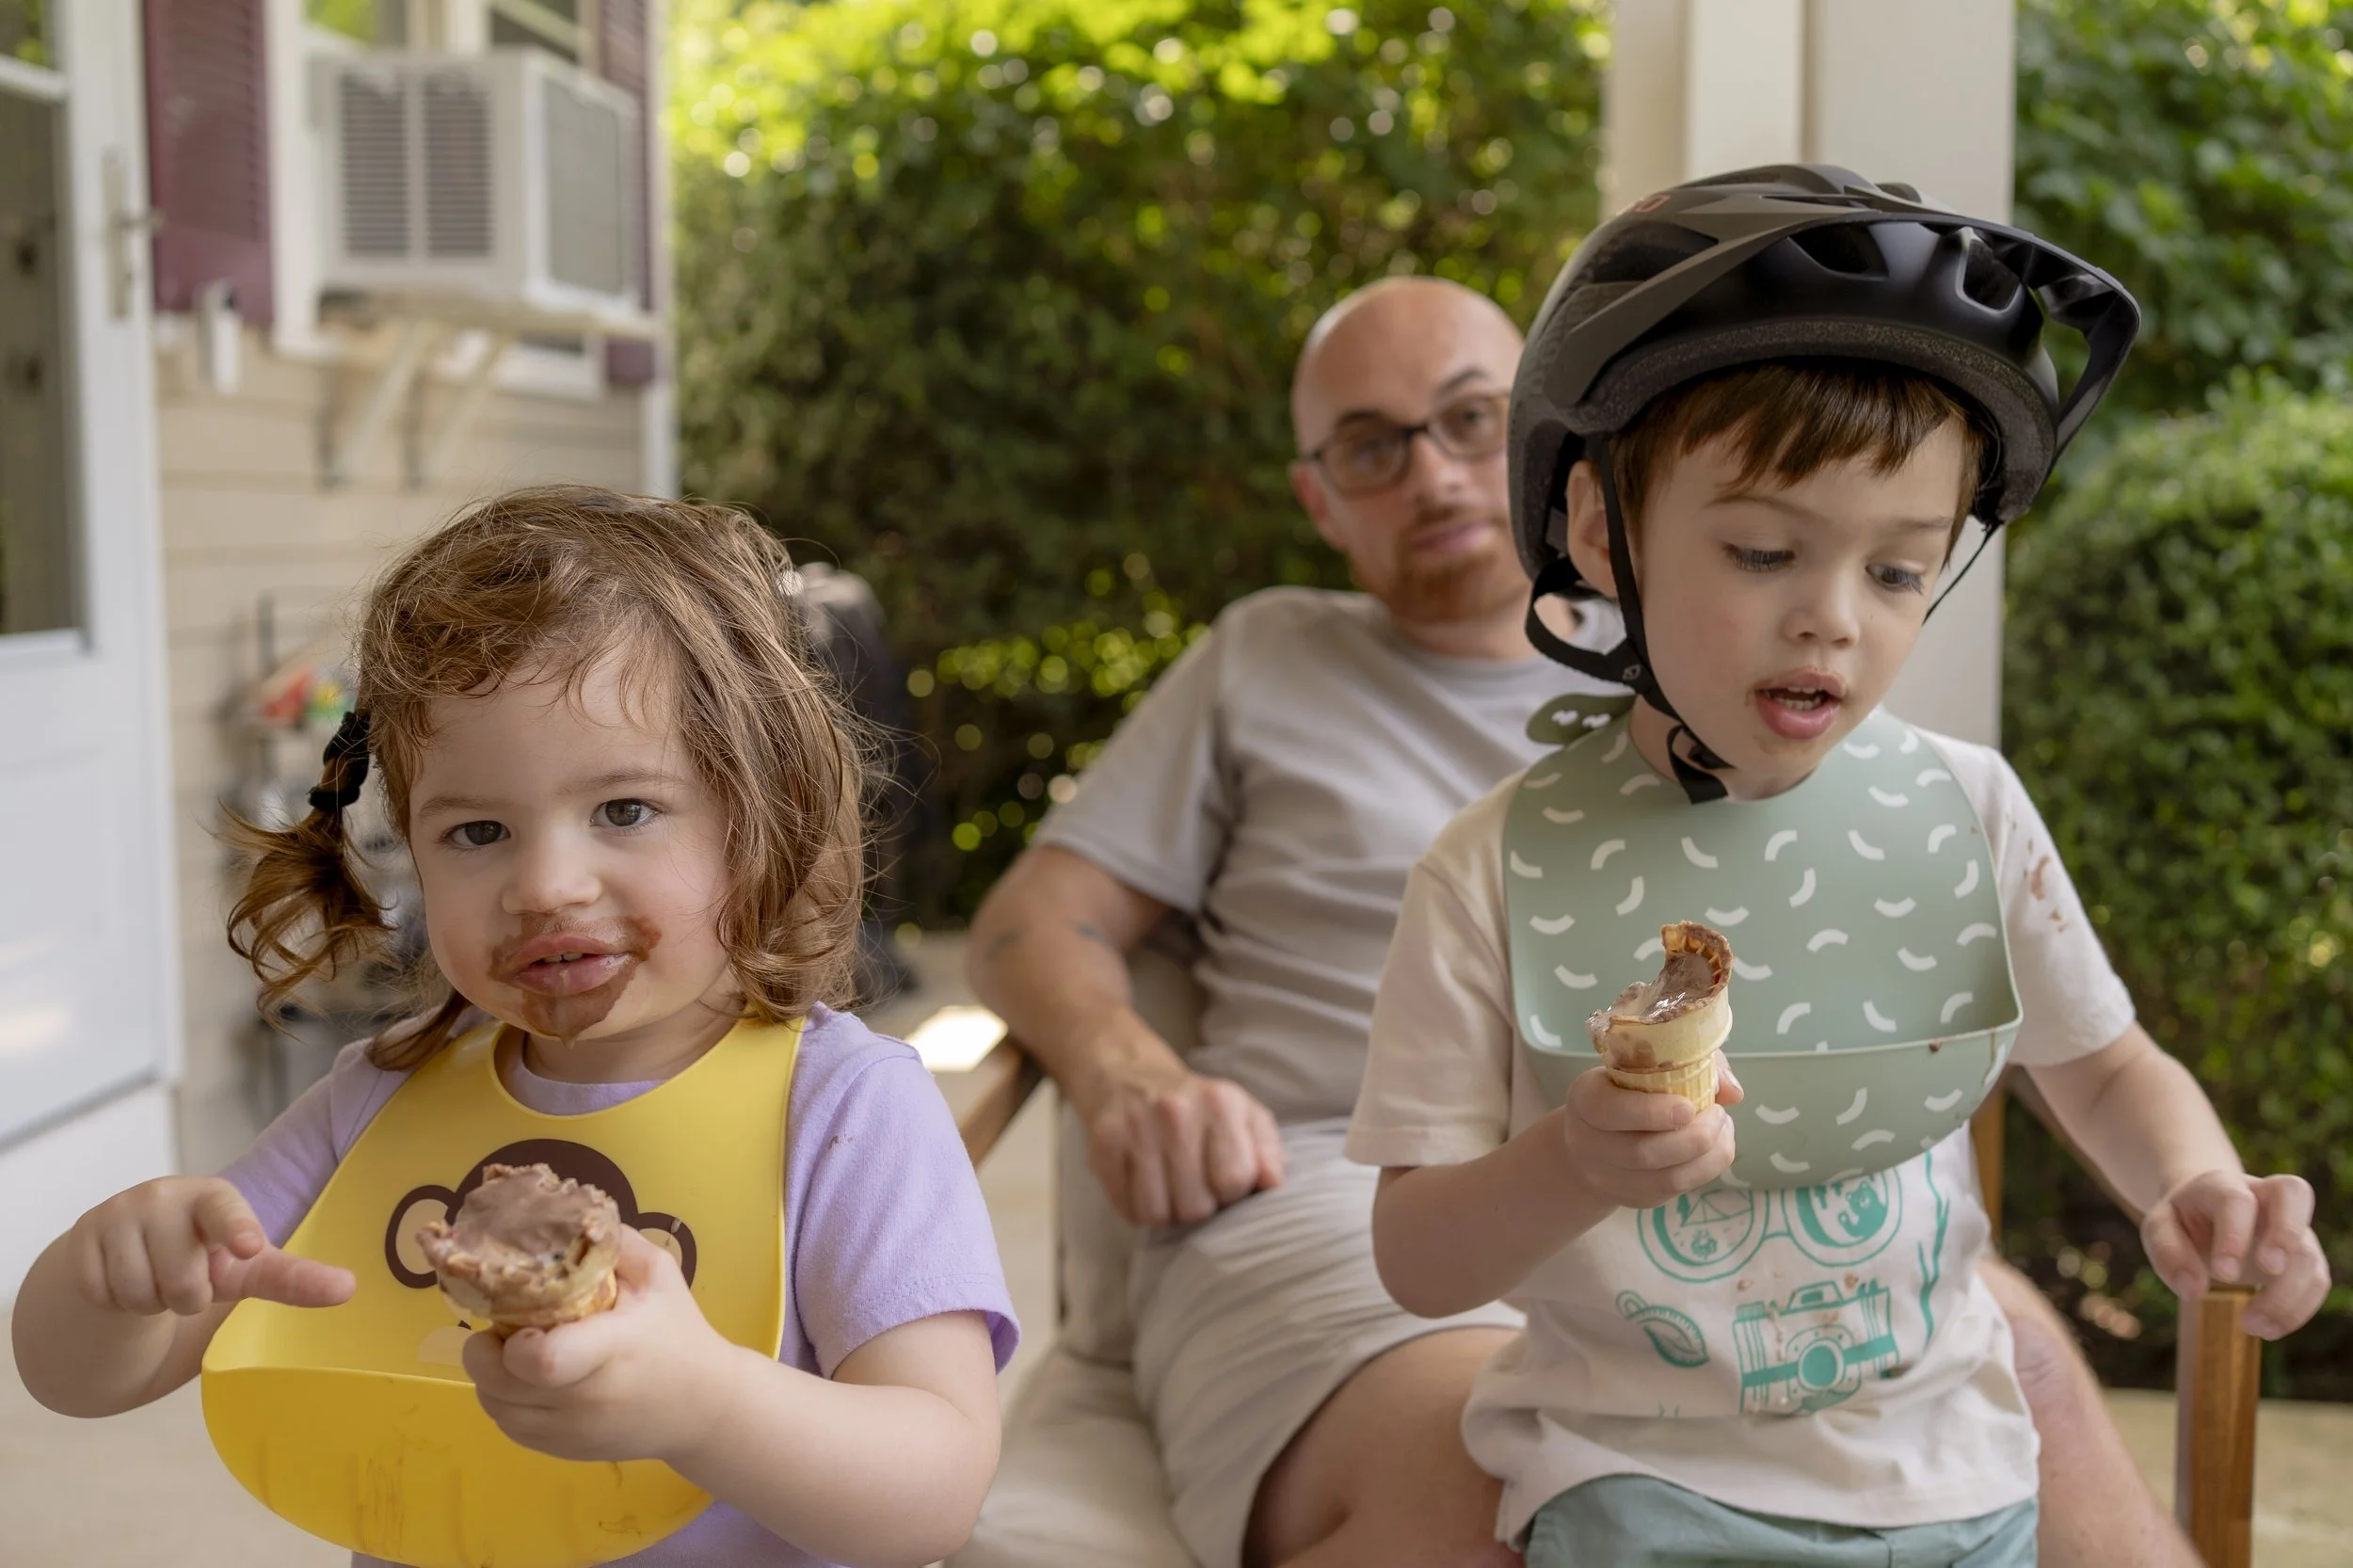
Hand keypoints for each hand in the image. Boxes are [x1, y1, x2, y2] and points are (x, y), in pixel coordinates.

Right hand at [68, 1176, 353, 1317]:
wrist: (136, 1250)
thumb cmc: (208, 1255)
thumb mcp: (249, 1267)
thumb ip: (294, 1278)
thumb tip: (349, 1289)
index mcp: (215, 1197)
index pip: (226, 1212)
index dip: (237, 1229)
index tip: (251, 1246)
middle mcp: (163, 1195)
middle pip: (182, 1282)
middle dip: (186, 1297)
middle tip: (185, 1277)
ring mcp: (117, 1212)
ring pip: (137, 1293)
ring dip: (150, 1302)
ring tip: (156, 1278)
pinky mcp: (80, 1236)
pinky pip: (100, 1295)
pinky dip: (114, 1302)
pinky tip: (124, 1278)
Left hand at [464, 1227, 741, 1464]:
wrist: (705, 1408)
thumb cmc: (680, 1333)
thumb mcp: (659, 1275)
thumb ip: (614, 1243)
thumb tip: (565, 1215)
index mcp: (610, 1349)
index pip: (539, 1360)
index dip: (512, 1341)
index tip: (520, 1320)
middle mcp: (584, 1399)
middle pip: (500, 1386)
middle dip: (485, 1352)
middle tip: (503, 1328)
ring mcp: (570, 1432)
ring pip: (495, 1409)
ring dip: (490, 1377)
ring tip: (514, 1352)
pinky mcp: (562, 1451)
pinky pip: (509, 1428)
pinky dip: (505, 1402)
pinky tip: (526, 1380)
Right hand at [1084, 1063, 1283, 1225]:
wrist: (1130, 1076)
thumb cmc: (1198, 1107)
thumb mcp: (1244, 1115)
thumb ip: (1267, 1151)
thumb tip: (1273, 1184)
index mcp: (1220, 1102)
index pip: (1235, 1180)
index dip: (1231, 1191)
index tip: (1221, 1179)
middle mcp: (1176, 1111)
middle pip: (1196, 1206)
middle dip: (1198, 1205)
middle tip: (1192, 1184)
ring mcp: (1135, 1127)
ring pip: (1157, 1213)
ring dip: (1166, 1211)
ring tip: (1169, 1187)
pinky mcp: (1102, 1144)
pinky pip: (1127, 1209)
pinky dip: (1137, 1208)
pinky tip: (1143, 1184)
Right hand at [1557, 1054, 1743, 1210]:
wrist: (1592, 1141)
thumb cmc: (1626, 1090)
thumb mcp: (1644, 1065)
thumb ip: (1690, 1063)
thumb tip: (1732, 1092)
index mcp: (1585, 1100)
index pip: (1609, 1111)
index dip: (1650, 1112)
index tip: (1688, 1106)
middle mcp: (1588, 1143)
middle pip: (1643, 1153)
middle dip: (1694, 1137)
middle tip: (1719, 1114)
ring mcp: (1609, 1178)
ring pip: (1666, 1179)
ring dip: (1708, 1157)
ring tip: (1724, 1130)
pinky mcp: (1633, 1199)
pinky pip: (1675, 1191)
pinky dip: (1706, 1170)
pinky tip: (1716, 1149)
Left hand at [2142, 1169, 2329, 1339]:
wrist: (2208, 1214)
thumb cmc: (2183, 1220)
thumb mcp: (2160, 1228)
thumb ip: (2168, 1253)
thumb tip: (2193, 1291)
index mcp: (2222, 1185)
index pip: (2236, 1200)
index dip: (2234, 1236)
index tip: (2224, 1276)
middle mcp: (2264, 1196)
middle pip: (2294, 1193)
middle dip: (2285, 1234)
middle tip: (2269, 1271)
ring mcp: (2291, 1225)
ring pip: (2307, 1251)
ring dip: (2287, 1295)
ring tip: (2252, 1326)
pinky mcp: (2304, 1254)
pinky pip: (2317, 1279)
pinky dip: (2298, 1309)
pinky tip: (2269, 1328)